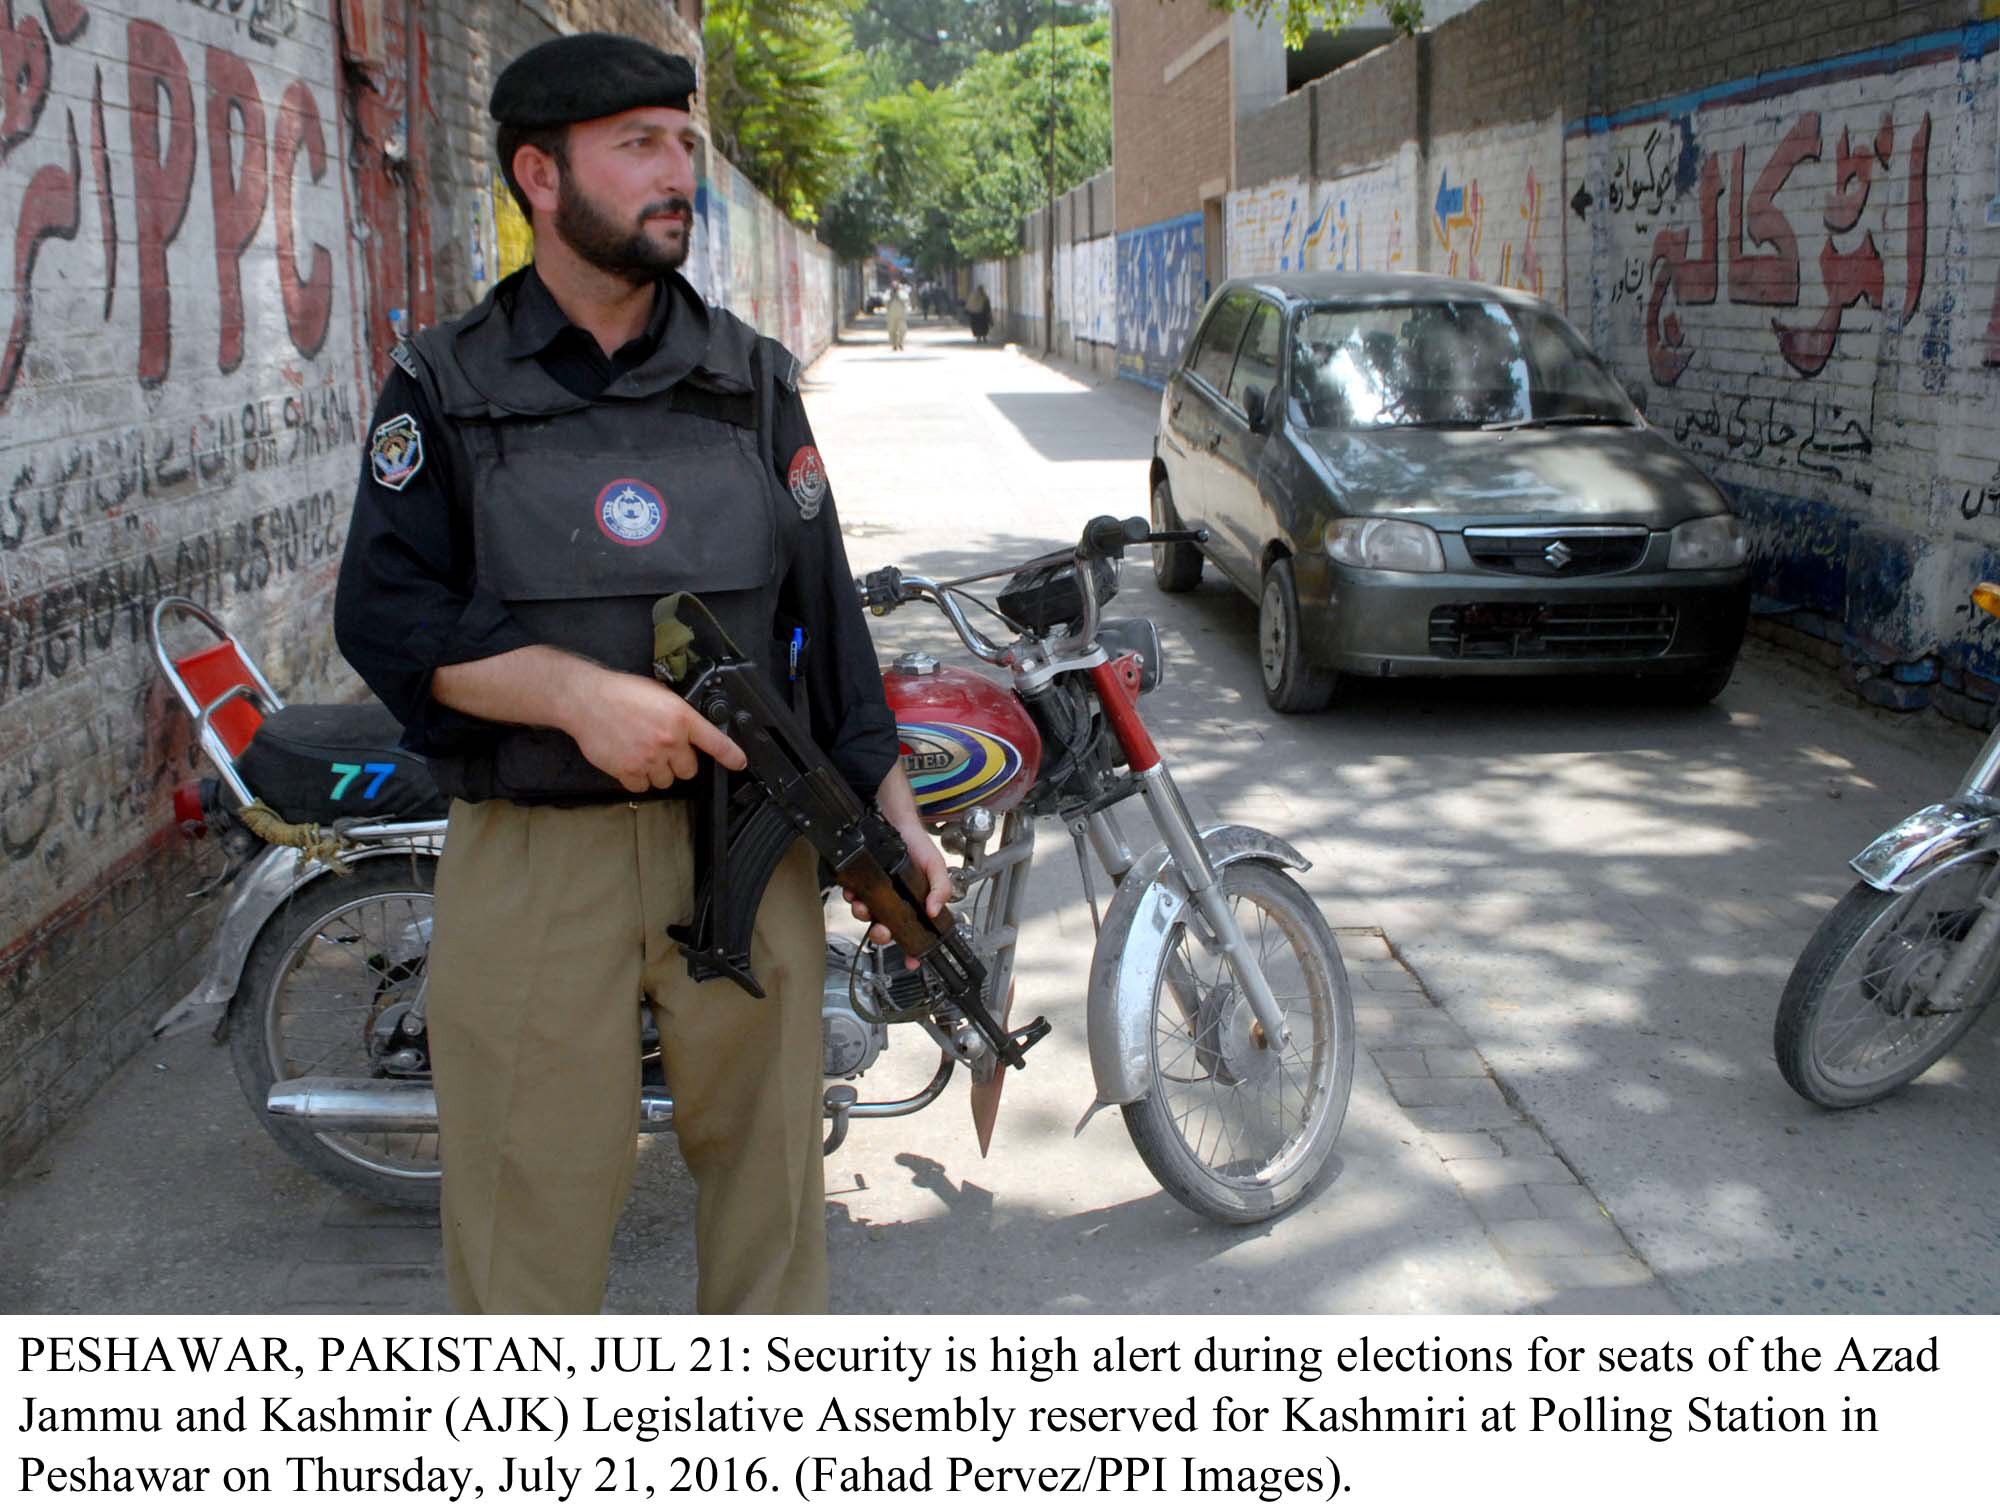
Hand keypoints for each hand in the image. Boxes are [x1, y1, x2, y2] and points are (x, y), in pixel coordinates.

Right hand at [564, 667, 746, 792]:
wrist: (587, 700)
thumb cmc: (621, 692)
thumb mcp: (659, 694)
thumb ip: (678, 714)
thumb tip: (690, 730)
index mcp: (680, 717)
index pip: (715, 742)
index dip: (730, 755)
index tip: (739, 763)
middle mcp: (669, 740)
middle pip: (689, 770)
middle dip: (679, 763)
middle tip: (663, 750)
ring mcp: (649, 758)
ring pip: (666, 781)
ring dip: (658, 772)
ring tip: (642, 753)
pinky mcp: (628, 771)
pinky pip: (642, 787)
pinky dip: (637, 779)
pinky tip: (629, 762)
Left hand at [845, 818, 950, 966]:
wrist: (894, 820)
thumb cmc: (916, 843)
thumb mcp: (936, 865)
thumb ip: (940, 887)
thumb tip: (935, 910)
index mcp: (915, 903)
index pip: (915, 933)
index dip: (913, 949)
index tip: (912, 961)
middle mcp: (895, 901)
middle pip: (886, 929)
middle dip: (881, 935)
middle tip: (881, 931)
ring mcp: (877, 893)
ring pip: (867, 916)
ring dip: (864, 915)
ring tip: (864, 906)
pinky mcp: (860, 882)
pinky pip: (853, 898)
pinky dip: (852, 898)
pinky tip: (854, 893)